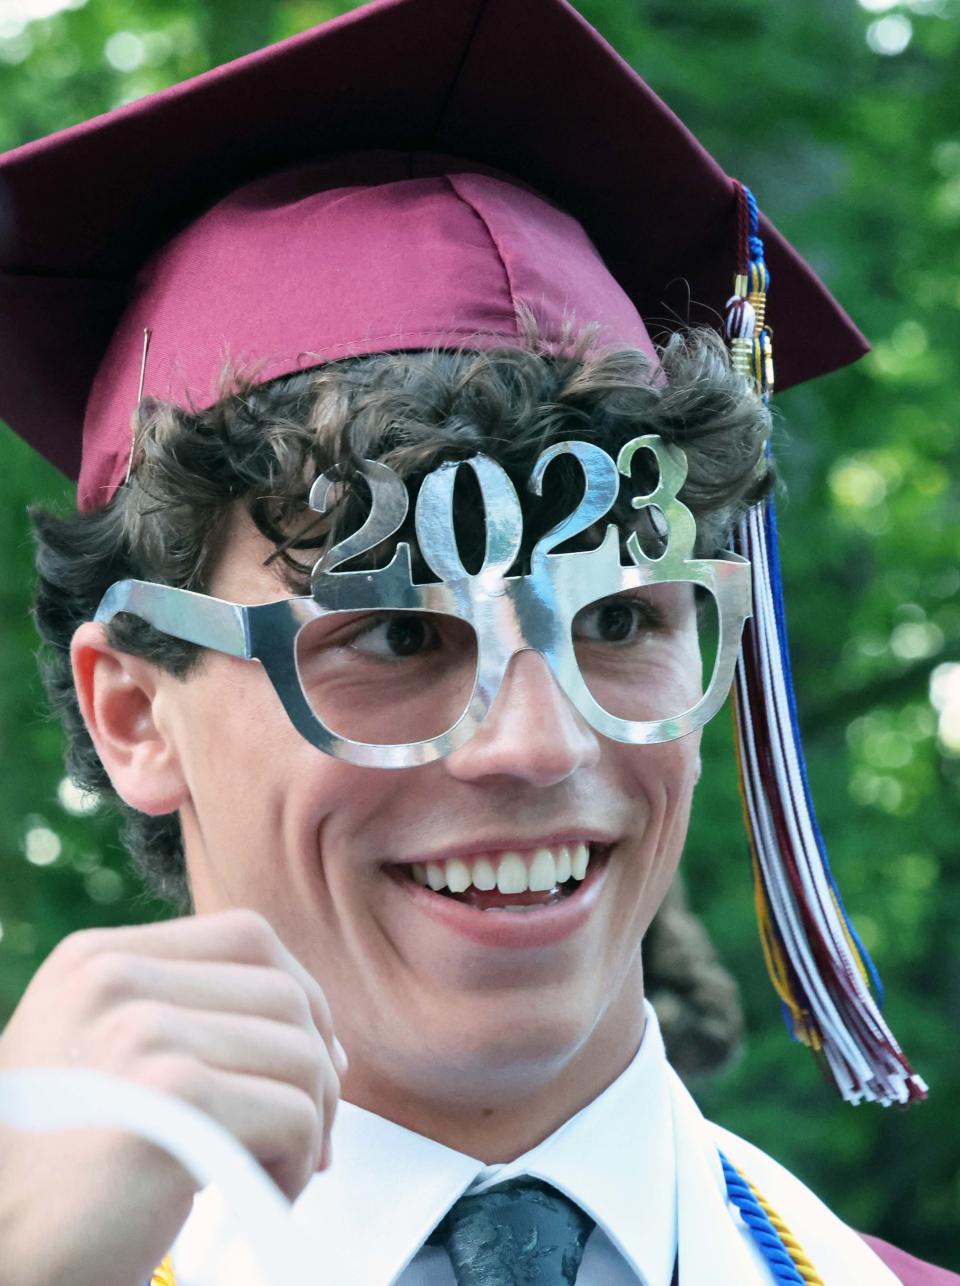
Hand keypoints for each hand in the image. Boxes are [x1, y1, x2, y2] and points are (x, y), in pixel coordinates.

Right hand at [0, 908, 345, 1285]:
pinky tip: (261, 1195)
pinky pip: (294, 1115)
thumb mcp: (102, 1058)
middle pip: (284, 994)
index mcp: (96, 960)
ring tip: (276, 1170)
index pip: (246, 938)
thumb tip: (326, 1040)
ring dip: (312, 1122)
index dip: (302, 996)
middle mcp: (112, 980)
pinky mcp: (171, 1097)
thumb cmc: (61, 1173)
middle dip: (320, 1067)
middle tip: (311, 1134)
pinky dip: (298, 1164)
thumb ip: (187, 1021)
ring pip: (300, 1055)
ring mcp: (138, 1032)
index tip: (314, 1060)